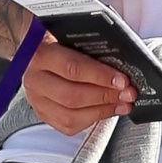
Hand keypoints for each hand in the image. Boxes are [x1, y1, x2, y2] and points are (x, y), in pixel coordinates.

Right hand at [21, 27, 137, 132]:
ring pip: (70, 115)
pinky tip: (108, 110)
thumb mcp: (71, 37)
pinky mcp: (43, 114)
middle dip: (105, 96)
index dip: (100, 76)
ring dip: (102, 110)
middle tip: (127, 94)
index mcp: (40, 55)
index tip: (123, 80)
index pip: (73, 68)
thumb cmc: (60, 43)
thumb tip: (120, 65)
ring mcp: (36, 100)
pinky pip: (69, 125)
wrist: (37, 53)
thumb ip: (91, 49)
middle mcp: (34, 80)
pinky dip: (92, 119)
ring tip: (122, 104)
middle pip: (72, 96)